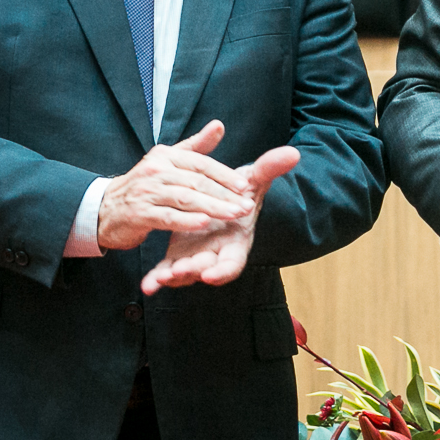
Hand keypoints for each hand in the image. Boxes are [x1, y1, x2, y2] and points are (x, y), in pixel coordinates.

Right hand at [98, 120, 253, 250]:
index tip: (245, 187)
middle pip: (197, 182)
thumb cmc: (146, 185)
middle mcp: (156, 170)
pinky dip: (187, 221)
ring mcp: (146, 192)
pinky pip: (168, 217)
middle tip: (246, 206)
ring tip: (234, 215)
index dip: (225, 175)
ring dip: (213, 208)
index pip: (201, 163)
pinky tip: (204, 224)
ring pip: (186, 199)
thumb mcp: (168, 161)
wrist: (105, 209)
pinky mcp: (139, 213)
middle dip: (225, 195)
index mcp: (166, 155)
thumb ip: (197, 146)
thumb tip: (219, 125)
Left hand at [141, 142, 299, 293]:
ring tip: (160, 277)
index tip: (210, 275)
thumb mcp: (253, 180)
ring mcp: (195, 258)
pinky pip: (165, 272)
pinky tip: (147, 286)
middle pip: (207, 269)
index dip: (223, 271)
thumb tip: (292, 153)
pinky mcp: (177, 258)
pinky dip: (156, 280)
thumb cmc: (240, 194)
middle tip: (178, 270)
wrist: (219, 202)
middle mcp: (216, 253)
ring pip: (184, 273)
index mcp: (236, 240)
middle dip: (193, 271)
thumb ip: (269, 169)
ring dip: (172, 277)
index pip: (233, 263)